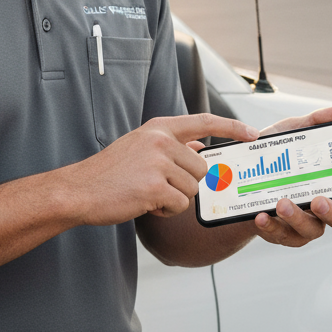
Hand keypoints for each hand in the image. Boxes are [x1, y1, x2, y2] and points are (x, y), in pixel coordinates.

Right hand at [64, 113, 257, 226]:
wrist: (79, 190)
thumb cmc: (109, 173)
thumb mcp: (141, 148)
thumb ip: (171, 146)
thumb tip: (198, 147)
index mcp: (159, 128)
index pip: (204, 121)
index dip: (232, 127)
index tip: (252, 134)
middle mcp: (160, 141)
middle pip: (201, 168)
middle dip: (185, 184)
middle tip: (157, 186)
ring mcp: (158, 162)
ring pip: (192, 189)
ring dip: (174, 199)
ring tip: (147, 193)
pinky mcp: (154, 186)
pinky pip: (179, 205)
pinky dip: (165, 210)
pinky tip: (144, 203)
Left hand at [252, 103, 331, 247]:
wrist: (239, 174)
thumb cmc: (276, 153)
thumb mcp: (293, 131)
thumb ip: (317, 121)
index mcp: (331, 184)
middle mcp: (322, 207)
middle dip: (331, 212)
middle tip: (317, 200)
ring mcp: (303, 223)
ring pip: (310, 230)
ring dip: (297, 218)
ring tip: (281, 202)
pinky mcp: (281, 233)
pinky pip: (281, 236)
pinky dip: (271, 227)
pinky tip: (260, 216)